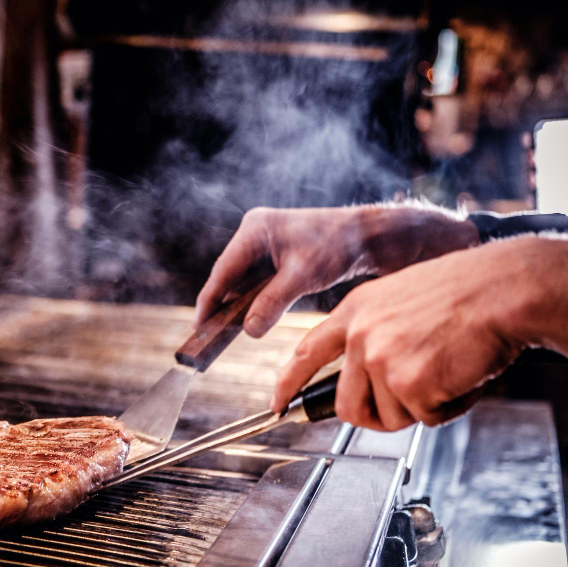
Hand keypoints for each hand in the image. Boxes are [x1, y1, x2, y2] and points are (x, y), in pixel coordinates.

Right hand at [195, 204, 478, 337]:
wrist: (369, 236)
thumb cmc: (338, 246)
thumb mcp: (303, 276)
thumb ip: (272, 303)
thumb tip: (247, 330)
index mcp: (254, 229)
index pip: (223, 271)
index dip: (209, 301)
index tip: (198, 326)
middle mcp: (254, 233)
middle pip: (228, 276)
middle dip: (221, 306)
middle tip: (208, 337)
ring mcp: (264, 244)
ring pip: (242, 282)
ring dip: (238, 305)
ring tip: (224, 333)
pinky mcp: (275, 256)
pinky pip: (256, 283)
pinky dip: (253, 301)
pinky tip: (250, 320)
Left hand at [271, 241, 534, 429]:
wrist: (500, 288)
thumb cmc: (464, 292)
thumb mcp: (399, 298)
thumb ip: (374, 333)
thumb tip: (370, 377)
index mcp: (354, 311)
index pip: (305, 353)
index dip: (288, 384)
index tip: (277, 405)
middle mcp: (359, 336)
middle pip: (348, 405)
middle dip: (376, 416)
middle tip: (408, 404)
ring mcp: (380, 360)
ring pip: (389, 416)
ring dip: (420, 407)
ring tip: (445, 372)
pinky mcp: (408, 384)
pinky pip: (426, 418)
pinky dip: (449, 407)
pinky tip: (461, 374)